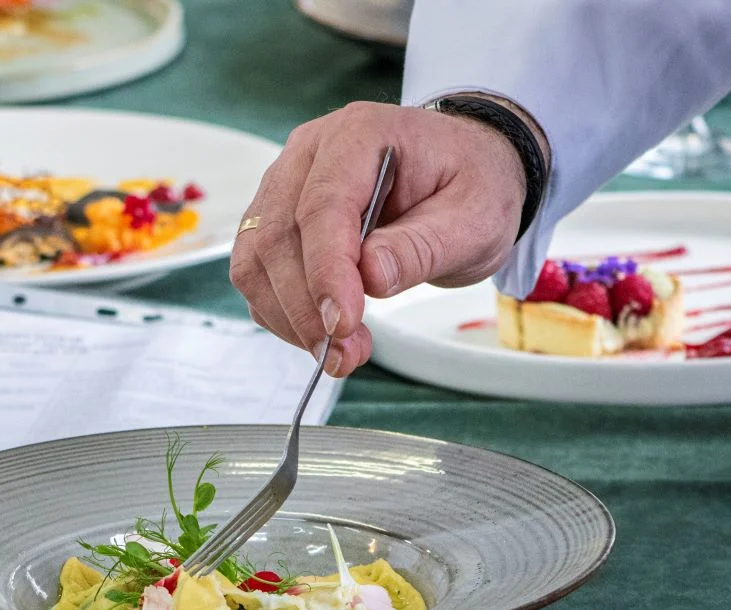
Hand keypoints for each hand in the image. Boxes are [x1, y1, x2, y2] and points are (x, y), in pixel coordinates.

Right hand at [230, 101, 528, 376]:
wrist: (461, 174)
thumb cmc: (469, 185)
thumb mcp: (474, 218)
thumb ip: (423, 246)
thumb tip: (370, 276)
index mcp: (360, 134)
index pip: (323, 206)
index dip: (326, 271)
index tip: (343, 324)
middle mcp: (309, 153)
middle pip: (277, 236)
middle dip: (306, 307)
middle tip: (345, 354)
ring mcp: (285, 185)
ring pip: (256, 259)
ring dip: (289, 317)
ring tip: (340, 352)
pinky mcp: (275, 220)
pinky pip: (257, 274)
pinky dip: (282, 314)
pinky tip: (324, 334)